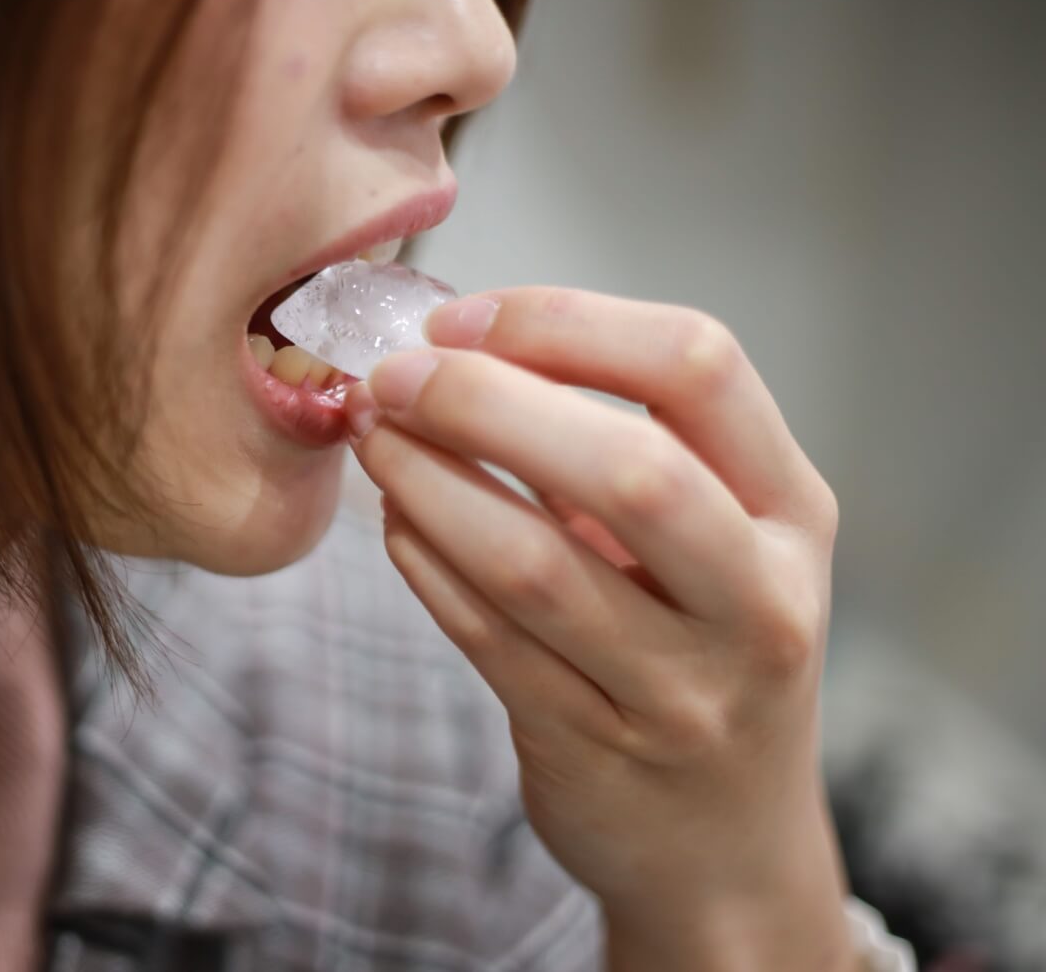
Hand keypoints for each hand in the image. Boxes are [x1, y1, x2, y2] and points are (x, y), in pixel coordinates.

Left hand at [345, 287, 856, 969]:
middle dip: (484, 401)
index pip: (699, 368)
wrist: (725, 846)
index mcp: (791, 512)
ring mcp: (679, 688)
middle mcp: (756, 600)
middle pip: (627, 467)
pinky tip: (395, 518)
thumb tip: (463, 351)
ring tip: (375, 435)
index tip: (463, 319)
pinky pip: (485, 637)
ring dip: (430, 481)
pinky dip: (425, 562)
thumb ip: (622, 447)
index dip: (566, 323)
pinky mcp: (590, 746)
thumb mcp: (720, 541)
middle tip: (394, 374)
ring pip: (534, 564)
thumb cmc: (704, 650)